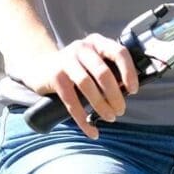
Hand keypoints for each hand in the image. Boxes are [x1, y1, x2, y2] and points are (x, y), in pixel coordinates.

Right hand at [14, 34, 139, 138]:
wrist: (39, 67)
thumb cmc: (76, 68)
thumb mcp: (92, 61)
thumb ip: (109, 70)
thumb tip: (128, 92)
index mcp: (97, 42)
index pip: (119, 53)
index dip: (129, 72)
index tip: (133, 90)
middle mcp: (82, 48)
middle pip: (103, 72)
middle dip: (115, 95)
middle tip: (121, 110)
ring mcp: (67, 61)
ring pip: (87, 85)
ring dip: (101, 105)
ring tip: (110, 117)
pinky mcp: (55, 77)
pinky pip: (71, 101)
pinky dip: (82, 119)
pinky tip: (91, 130)